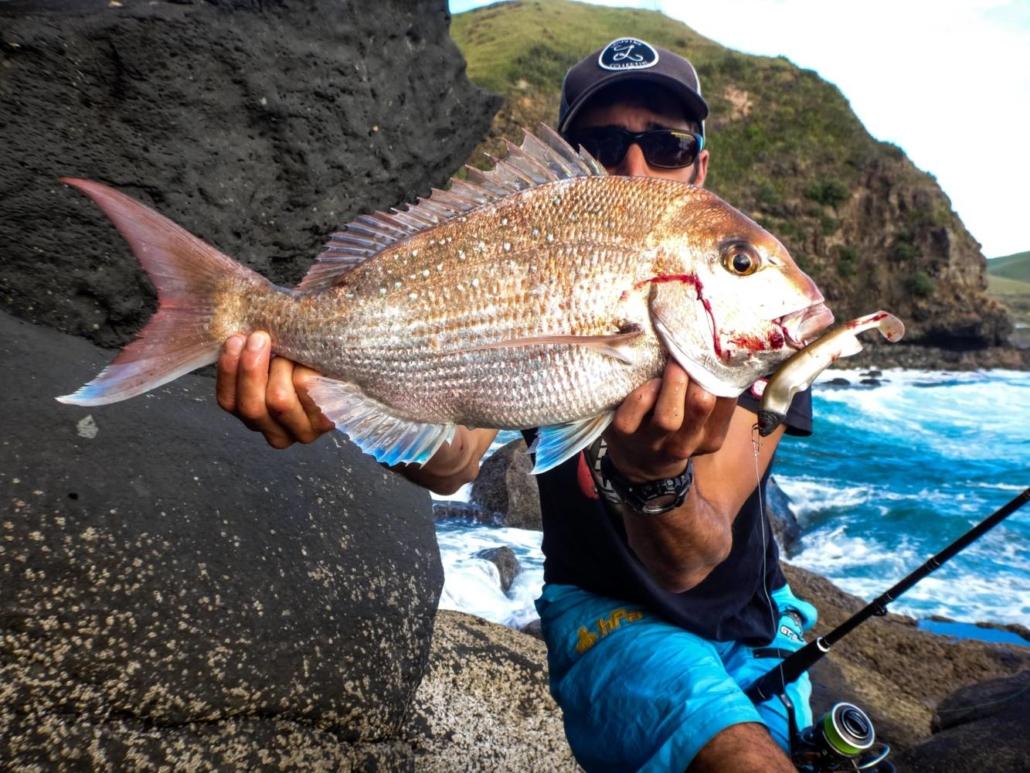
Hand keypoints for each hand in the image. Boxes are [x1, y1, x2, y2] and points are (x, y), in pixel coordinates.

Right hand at [215, 332, 333, 448]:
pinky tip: (310, 359)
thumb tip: (236, 334)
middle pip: (251, 407)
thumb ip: (251, 352)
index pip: (229, 402)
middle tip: (259, 338)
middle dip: (251, 368)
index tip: (235, 339)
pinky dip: (305, 368)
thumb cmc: (302, 358)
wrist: (345, 364)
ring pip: (278, 399)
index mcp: (255, 419)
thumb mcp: (271, 356)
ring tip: (289, 349)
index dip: (228, 370)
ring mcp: (302, 431)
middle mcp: (276, 433)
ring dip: (281, 367)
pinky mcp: (326, 421)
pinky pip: (306, 390)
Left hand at [604, 361, 736, 481]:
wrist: (640, 461)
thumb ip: (712, 393)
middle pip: (700, 405)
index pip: (726, 401)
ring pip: (668, 415)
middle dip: (696, 372)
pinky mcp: (625, 432)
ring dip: (672, 382)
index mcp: (710, 437)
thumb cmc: (677, 428)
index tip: (712, 352)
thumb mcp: (700, 419)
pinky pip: (637, 407)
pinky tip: (649, 382)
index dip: (719, 371)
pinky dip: (644, 390)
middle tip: (691, 352)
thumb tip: (719, 350)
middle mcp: (685, 443)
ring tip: (673, 364)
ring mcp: (653, 441)